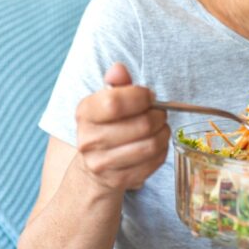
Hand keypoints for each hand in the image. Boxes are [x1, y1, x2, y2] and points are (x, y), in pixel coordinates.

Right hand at [74, 63, 168, 193]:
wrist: (94, 167)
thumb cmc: (107, 126)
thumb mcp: (106, 100)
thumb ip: (116, 84)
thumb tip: (118, 69)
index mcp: (84, 113)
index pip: (115, 103)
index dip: (140, 97)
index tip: (149, 96)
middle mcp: (89, 140)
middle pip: (141, 125)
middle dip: (158, 116)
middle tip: (160, 113)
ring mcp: (102, 163)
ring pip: (150, 145)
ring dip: (163, 133)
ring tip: (161, 127)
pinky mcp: (119, 180)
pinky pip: (154, 162)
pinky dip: (162, 151)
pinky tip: (156, 144)